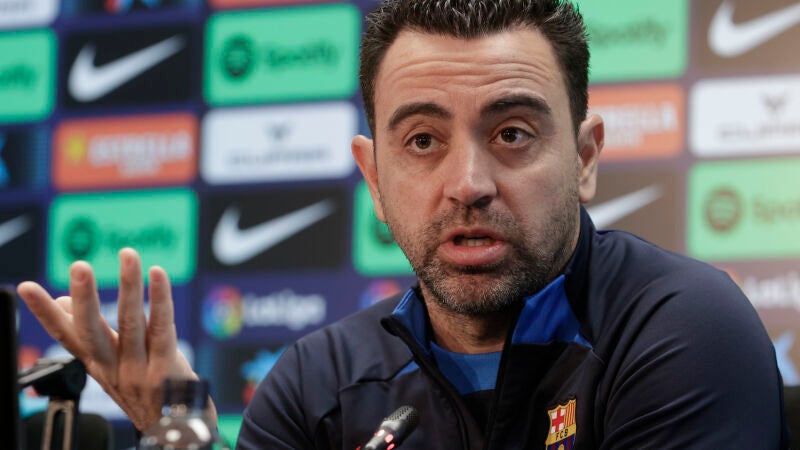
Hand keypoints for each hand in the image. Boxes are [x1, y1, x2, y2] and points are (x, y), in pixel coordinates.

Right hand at [16, 247, 216, 430]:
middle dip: (84, 296)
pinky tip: (157, 274)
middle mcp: (112, 368)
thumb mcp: (112, 364)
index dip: (44, 313)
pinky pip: (162, 328)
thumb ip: (91, 334)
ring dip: (129, 285)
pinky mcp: (165, 368)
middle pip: (92, 330)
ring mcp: (138, 370)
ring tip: (127, 255)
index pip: (65, 335)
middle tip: (78, 266)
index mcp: (96, 364)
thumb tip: (63, 302)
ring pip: (131, 322)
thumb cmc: (145, 387)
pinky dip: (160, 299)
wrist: (175, 429)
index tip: (25, 287)